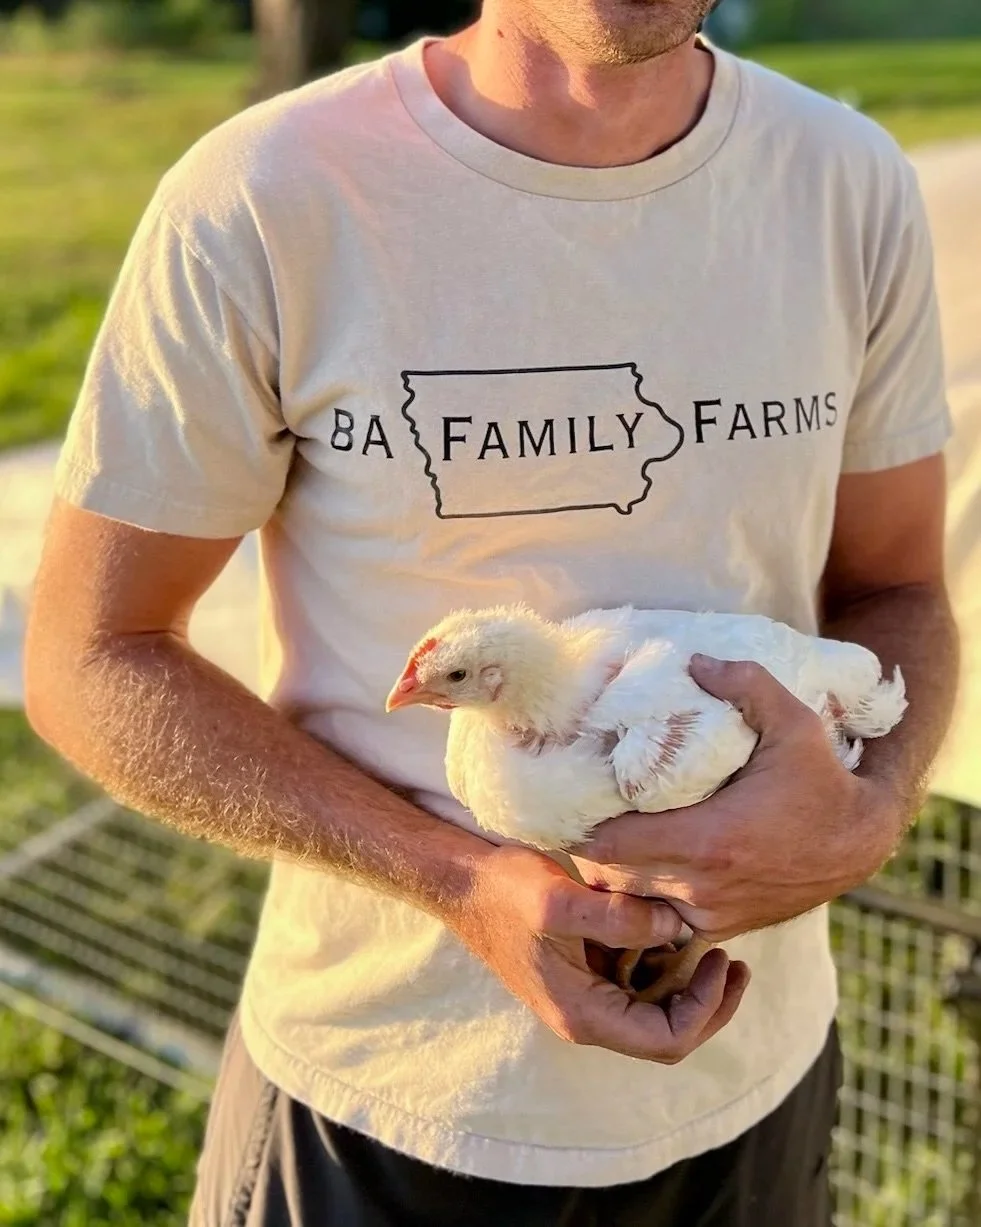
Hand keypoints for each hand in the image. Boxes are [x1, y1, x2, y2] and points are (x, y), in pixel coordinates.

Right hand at [445, 843, 749, 1062]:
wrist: (459, 882)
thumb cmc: (504, 890)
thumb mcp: (562, 898)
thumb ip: (622, 917)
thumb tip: (678, 928)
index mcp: (584, 1014)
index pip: (667, 1040)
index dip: (707, 1008)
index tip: (723, 960)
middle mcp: (585, 1016)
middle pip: (666, 1033)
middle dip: (708, 1002)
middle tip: (734, 960)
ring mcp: (582, 996)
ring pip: (652, 1008)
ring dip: (685, 983)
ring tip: (710, 943)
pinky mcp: (579, 973)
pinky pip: (632, 982)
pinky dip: (658, 963)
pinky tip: (669, 930)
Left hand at [570, 655, 904, 942]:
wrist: (860, 842)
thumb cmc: (822, 780)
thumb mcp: (795, 722)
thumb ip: (746, 684)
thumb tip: (694, 660)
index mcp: (708, 841)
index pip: (610, 844)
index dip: (578, 824)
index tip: (563, 797)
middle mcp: (702, 886)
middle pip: (609, 875)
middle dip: (585, 845)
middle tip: (569, 809)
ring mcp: (709, 913)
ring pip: (630, 902)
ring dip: (609, 873)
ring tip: (595, 833)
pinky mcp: (719, 926)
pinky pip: (659, 918)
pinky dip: (640, 896)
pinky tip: (633, 865)